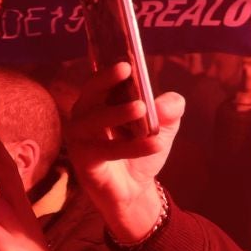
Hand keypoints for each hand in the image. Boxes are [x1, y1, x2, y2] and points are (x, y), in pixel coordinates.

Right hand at [66, 64, 185, 244]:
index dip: (108, 71)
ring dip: (117, 113)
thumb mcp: (162, 127)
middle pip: (89, 95)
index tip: (124, 61)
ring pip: (93, 122)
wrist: (134, 189)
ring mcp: (80, 140)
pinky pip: (106, 152)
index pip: (99, 82)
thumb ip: (170, 110)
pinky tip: (155, 144)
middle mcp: (84, 118)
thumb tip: (169, 101)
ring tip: (141, 108)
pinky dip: (132, 148)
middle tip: (125, 69)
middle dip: (105, 81)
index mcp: (99, 105)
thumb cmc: (140, 150)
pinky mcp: (84, 163)